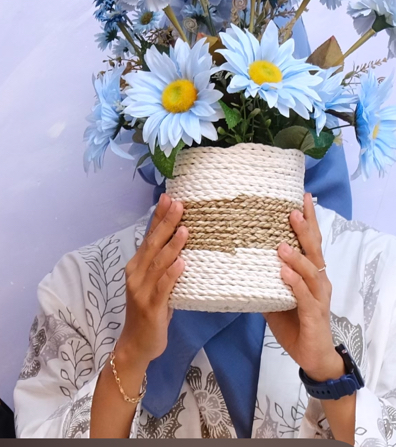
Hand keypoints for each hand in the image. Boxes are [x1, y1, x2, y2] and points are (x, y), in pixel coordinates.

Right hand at [114, 194, 187, 367]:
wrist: (136, 344)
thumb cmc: (149, 313)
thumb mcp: (155, 284)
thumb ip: (163, 266)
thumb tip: (181, 243)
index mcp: (136, 266)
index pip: (148, 236)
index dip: (158, 217)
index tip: (168, 197)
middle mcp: (136, 274)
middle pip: (152, 244)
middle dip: (166, 223)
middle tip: (178, 204)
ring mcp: (141, 290)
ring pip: (158, 263)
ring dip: (172, 245)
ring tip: (185, 229)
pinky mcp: (150, 307)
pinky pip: (162, 287)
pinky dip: (172, 274)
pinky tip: (182, 263)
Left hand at [264, 193, 343, 381]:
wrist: (312, 355)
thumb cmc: (293, 320)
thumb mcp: (273, 293)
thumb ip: (260, 275)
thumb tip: (234, 255)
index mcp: (310, 272)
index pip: (310, 241)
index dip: (308, 220)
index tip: (301, 197)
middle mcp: (318, 280)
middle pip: (313, 250)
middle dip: (304, 230)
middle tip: (292, 211)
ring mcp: (318, 298)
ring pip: (310, 272)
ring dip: (296, 257)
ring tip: (281, 245)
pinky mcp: (313, 315)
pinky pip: (304, 297)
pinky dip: (294, 284)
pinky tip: (284, 273)